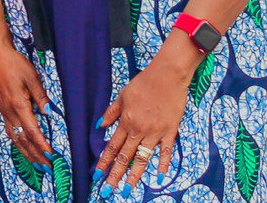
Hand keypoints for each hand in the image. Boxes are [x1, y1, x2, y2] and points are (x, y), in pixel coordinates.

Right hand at [0, 41, 53, 171]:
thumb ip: (40, 96)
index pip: (32, 130)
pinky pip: (10, 131)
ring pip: (15, 138)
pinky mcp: (2, 109)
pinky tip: (23, 146)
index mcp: (18, 104)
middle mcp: (10, 112)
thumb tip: (49, 111)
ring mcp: (4, 112)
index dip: (42, 145)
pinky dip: (18, 143)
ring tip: (37, 163)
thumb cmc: (13, 63)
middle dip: (36, 155)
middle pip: (23, 140)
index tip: (51, 155)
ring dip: (27, 152)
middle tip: (47, 166)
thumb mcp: (32, 77)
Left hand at [93, 41, 196, 194]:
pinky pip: (166, 151)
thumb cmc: (144, 82)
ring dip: (134, 176)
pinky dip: (163, 164)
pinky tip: (160, 178)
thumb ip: (111, 112)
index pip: (112, 146)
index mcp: (126, 121)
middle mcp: (139, 129)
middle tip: (107, 191)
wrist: (167, 75)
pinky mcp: (170, 131)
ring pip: (142, 158)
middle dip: (114, 175)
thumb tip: (99, 126)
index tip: (97, 175)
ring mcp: (155, 132)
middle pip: (124, 157)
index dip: (104, 161)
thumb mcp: (123, 94)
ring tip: (127, 190)